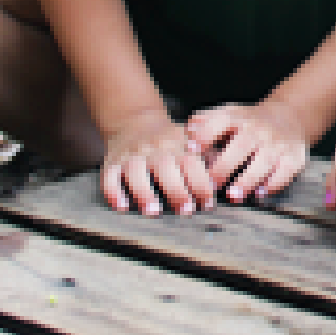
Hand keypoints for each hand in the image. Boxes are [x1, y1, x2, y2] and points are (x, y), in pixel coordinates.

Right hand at [100, 111, 214, 216]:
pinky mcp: (111, 163)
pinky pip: (108, 177)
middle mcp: (155, 149)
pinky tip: (121, 207)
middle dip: (177, 190)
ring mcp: (132, 156)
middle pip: (165, 167)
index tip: (207, 203)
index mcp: (178, 145)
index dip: (201, 183)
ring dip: (144, 192)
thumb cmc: (171, 142)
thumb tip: (227, 179)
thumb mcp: (191, 142)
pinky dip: (113, 192)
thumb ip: (208, 158)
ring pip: (135, 171)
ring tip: (153, 212)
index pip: (192, 162)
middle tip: (185, 211)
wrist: (135, 122)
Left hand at [185, 102, 308, 203]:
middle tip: (209, 186)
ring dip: (247, 180)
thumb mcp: (228, 114)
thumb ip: (205, 122)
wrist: (289, 117)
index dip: (204, 134)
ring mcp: (277, 144)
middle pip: (241, 146)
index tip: (190, 149)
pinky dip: (273, 184)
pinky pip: (285, 172)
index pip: (220, 121)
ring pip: (263, 162)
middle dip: (224, 167)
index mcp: (238, 118)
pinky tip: (260, 194)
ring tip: (233, 196)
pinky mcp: (293, 158)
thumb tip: (187, 132)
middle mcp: (258, 129)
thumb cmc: (247, 123)